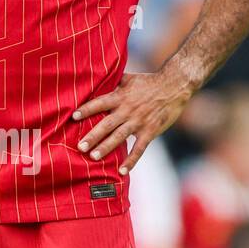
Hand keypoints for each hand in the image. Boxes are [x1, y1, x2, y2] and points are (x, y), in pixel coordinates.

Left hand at [73, 65, 195, 174]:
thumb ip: (112, 81)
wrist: (174, 86)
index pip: (100, 103)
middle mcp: (128, 110)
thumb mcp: (129, 78)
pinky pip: (139, 148)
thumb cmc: (149, 82)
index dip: (87, 109)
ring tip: (93, 157)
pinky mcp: (150, 132)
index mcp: (121, 96)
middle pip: (107, 124)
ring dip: (106, 147)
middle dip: (93, 135)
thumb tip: (95, 77)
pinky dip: (131, 160)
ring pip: (119, 137)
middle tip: (80, 146)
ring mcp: (139, 122)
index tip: (74, 116)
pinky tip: (122, 171)